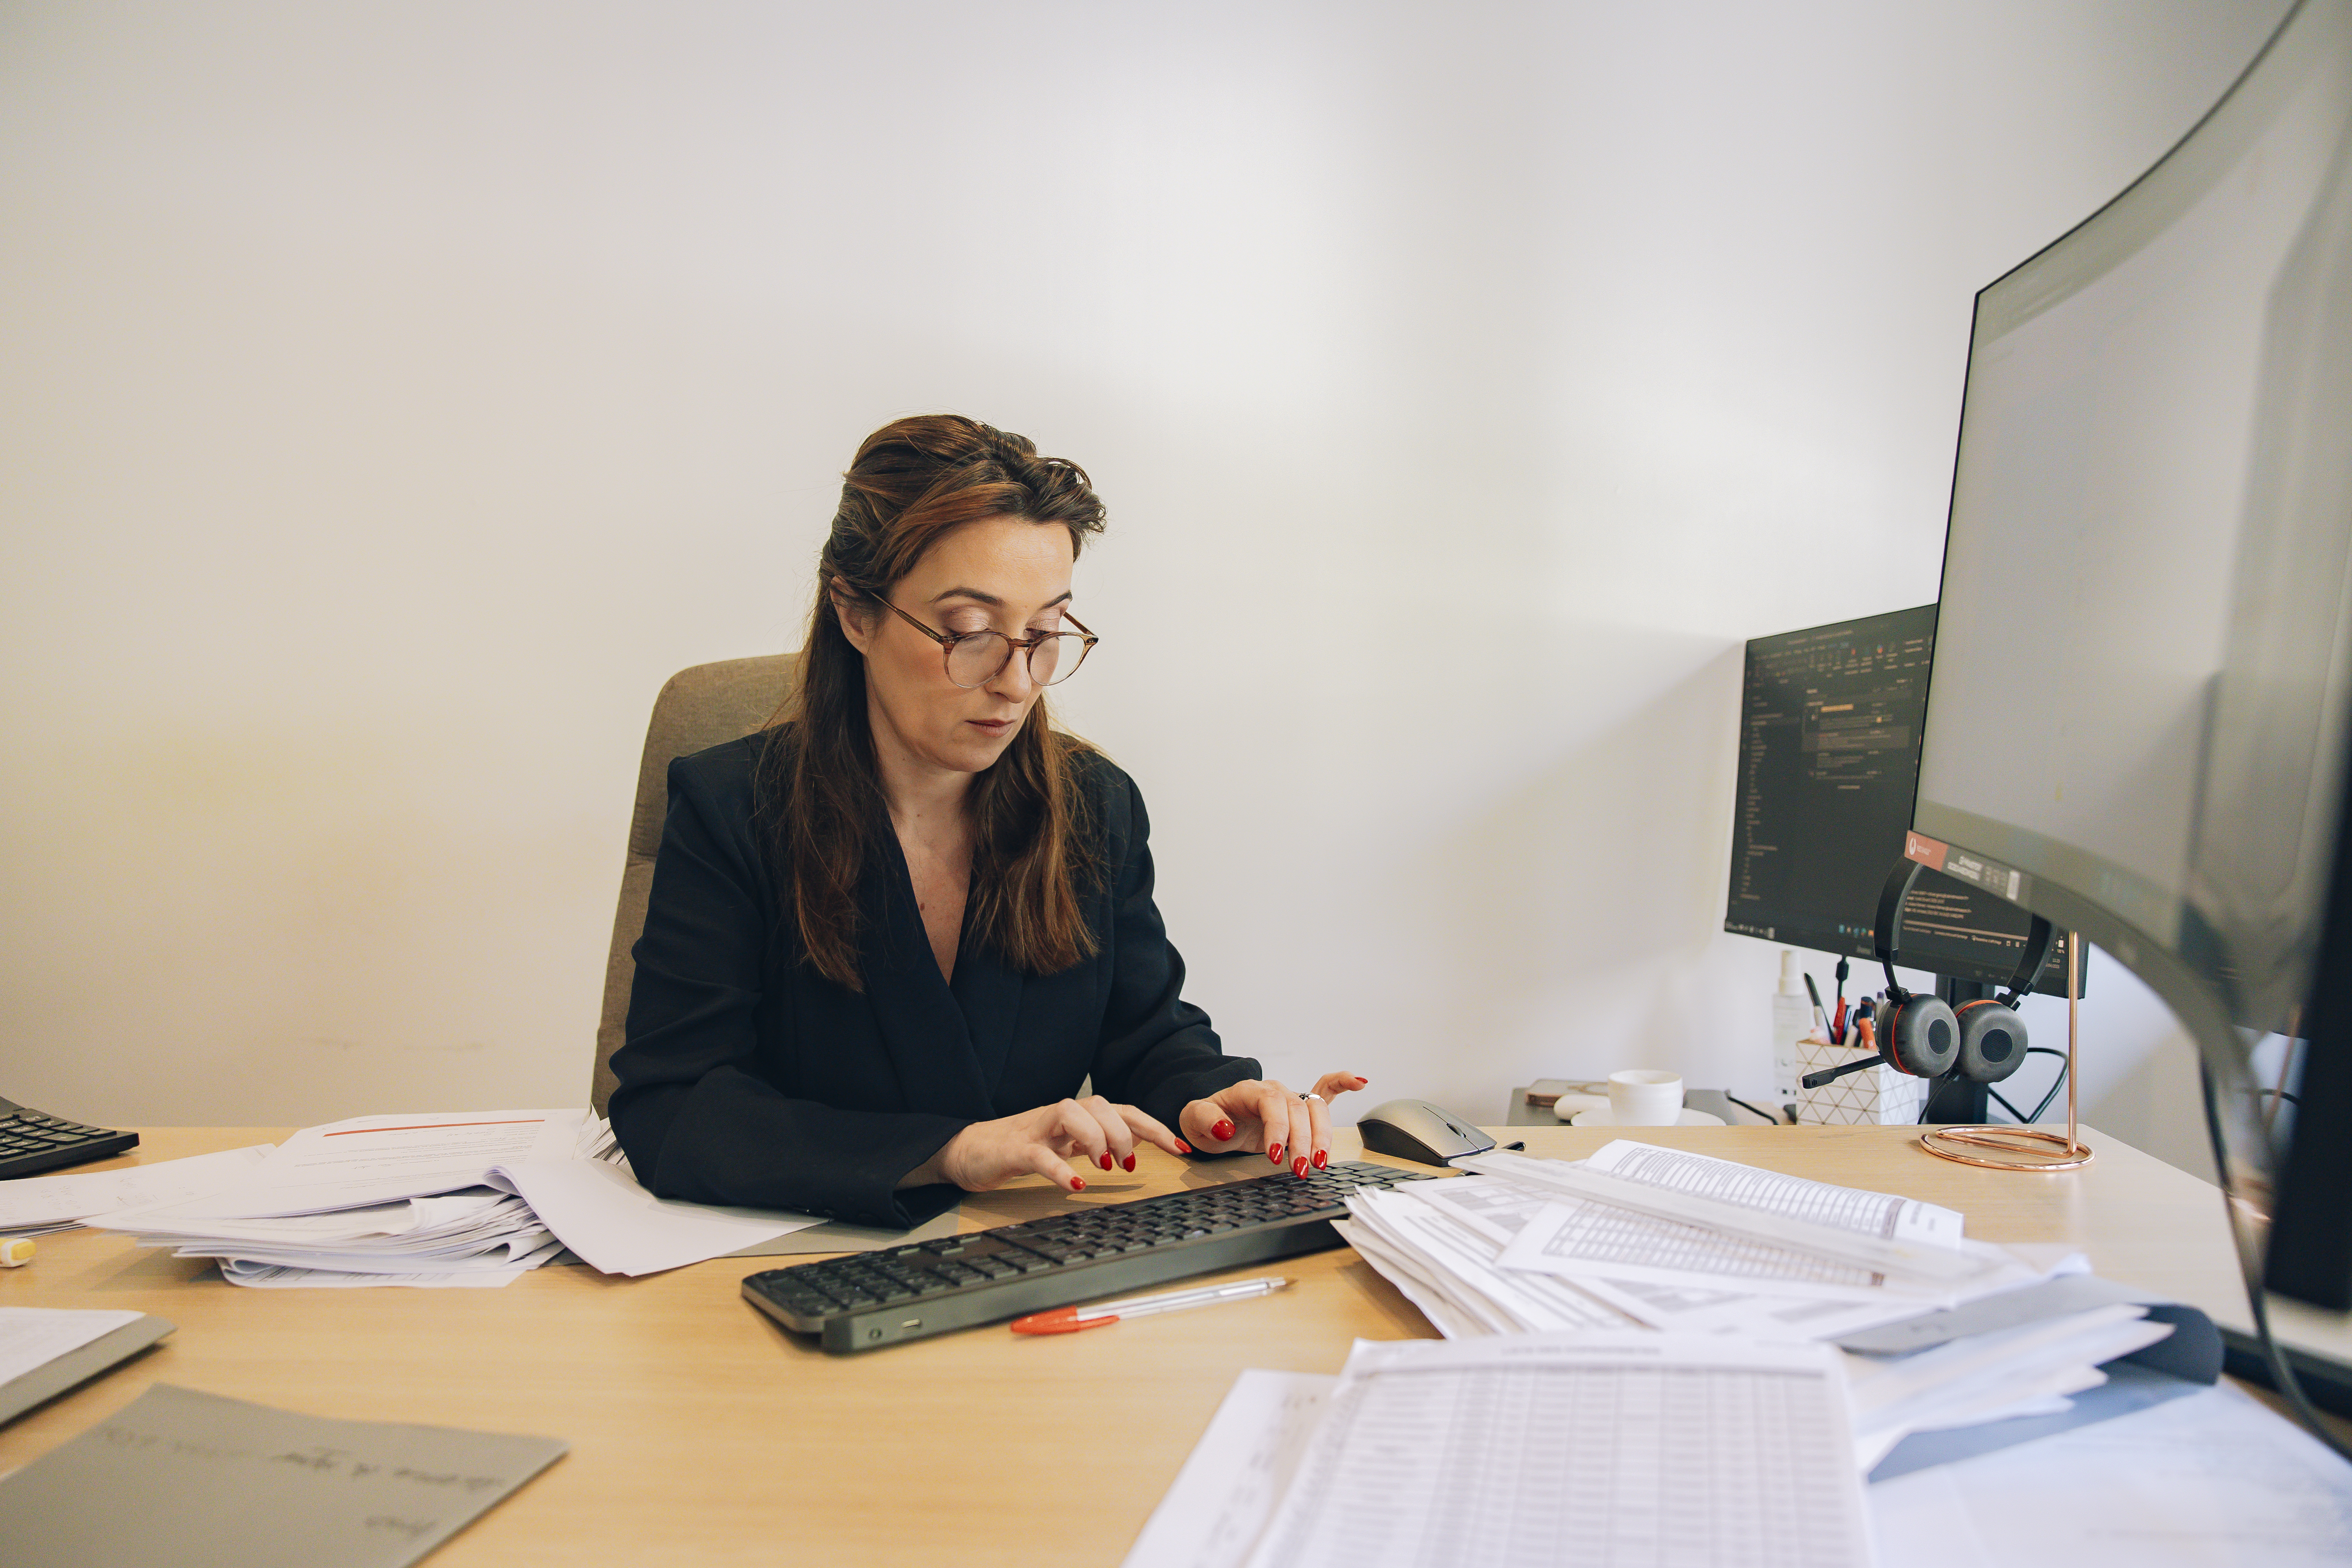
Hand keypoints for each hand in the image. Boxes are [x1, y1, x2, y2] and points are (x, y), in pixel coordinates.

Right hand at [900, 1096, 1189, 1194]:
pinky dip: (1059, 1168)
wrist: (966, 1152)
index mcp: (1075, 1118)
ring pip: (1071, 1114)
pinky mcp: (1013, 1150)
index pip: (1122, 1110)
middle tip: (1129, 1163)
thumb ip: (1092, 1143)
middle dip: (1124, 1130)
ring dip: (1095, 1137)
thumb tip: (1132, 1152)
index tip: (1181, 1147)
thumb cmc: (1019, 1149)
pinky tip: (1075, 1184)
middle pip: (1100, 1105)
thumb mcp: (1064, 1146)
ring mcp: (1035, 1130)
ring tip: (1106, 1166)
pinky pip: (1038, 1154)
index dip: (1153, 1126)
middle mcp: (1059, 1117)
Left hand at [1179, 1073, 1367, 1178]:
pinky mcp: (1298, 1109)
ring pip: (1315, 1110)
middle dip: (1303, 1141)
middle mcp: (1273, 1091)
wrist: (1212, 1119)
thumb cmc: (1207, 1119)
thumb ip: (1206, 1120)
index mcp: (1249, 1091)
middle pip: (1298, 1110)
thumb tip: (1226, 1128)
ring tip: (1320, 1162)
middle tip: (1301, 1169)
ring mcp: (1289, 1098)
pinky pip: (1325, 1090)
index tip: (1275, 1156)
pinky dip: (1343, 1084)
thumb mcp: (1193, 1120)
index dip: (1278, 1129)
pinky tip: (1360, 1082)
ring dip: (1323, 1136)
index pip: (1272, 1104)